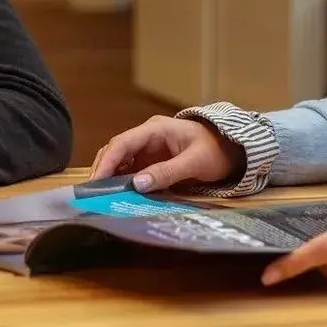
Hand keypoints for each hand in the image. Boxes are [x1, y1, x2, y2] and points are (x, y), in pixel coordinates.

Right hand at [89, 115, 245, 191]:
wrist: (234, 148)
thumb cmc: (217, 150)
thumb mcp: (194, 163)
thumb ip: (167, 172)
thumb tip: (138, 184)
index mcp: (156, 129)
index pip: (122, 143)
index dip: (106, 162)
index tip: (95, 182)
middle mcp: (148, 136)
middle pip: (116, 150)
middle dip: (102, 170)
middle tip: (92, 194)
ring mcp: (150, 148)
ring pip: (121, 161)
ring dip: (110, 177)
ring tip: (101, 197)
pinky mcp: (153, 160)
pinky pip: (132, 170)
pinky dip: (123, 181)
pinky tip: (118, 195)